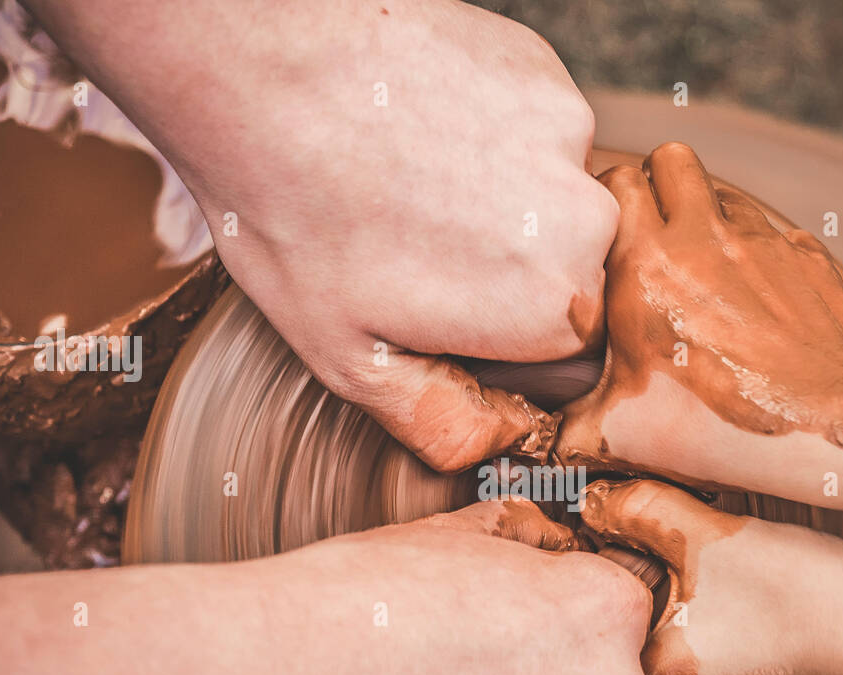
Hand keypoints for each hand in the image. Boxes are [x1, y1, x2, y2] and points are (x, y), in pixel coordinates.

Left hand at [29, 0, 616, 471]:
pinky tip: (424, 137)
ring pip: (556, 207)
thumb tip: (497, 444)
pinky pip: (538, 138)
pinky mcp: (545, 76)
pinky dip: (494, 144)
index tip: (443, 326)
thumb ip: (440, 421)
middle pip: (573, 283)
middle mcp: (585, 222)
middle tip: (419, 253)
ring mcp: (570, 137)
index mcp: (553, 309)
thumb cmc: (291, 214)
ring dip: (504, 211)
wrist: (257, 63)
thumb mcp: (346, 357)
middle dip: (510, 282)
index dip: (505, 356)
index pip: (572, 363)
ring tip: (413, 191)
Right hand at [554, 142, 842, 555]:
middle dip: (657, 184)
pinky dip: (757, 250)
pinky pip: (773, 230)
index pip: (617, 182)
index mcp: (645, 265)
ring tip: (701, 265)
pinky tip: (752, 298)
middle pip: (671, 159)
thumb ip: (561, 432)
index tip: (607, 235)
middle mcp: (703, 237)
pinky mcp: (806, 257)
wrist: (816, 432)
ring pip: (723, 189)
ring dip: (707, 212)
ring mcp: (761, 241)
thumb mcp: (614, 437)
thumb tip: (527, 448)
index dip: (608, 202)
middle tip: (651, 232)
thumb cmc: (709, 432)